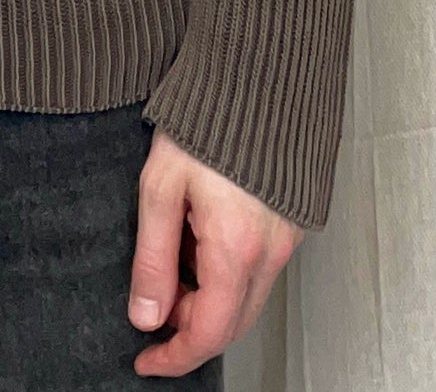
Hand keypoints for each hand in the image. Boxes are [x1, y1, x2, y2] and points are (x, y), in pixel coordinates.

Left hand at [126, 127, 302, 376]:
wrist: (256, 75)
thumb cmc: (205, 122)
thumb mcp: (160, 188)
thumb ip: (152, 258)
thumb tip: (145, 315)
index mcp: (236, 248)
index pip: (210, 332)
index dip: (175, 356)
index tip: (146, 360)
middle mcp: (271, 251)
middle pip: (233, 322)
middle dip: (189, 329)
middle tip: (152, 311)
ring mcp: (286, 238)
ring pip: (247, 297)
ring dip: (208, 300)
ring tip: (170, 265)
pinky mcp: (290, 222)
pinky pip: (258, 269)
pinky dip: (226, 274)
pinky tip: (198, 242)